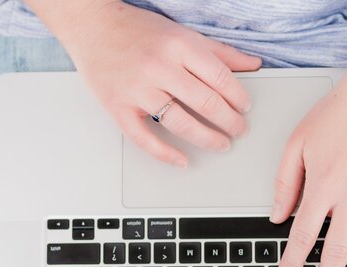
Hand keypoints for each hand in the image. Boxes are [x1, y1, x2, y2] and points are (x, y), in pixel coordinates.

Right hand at [60, 1, 260, 165]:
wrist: (92, 25)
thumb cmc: (138, 29)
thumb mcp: (184, 33)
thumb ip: (220, 52)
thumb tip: (254, 65)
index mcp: (179, 46)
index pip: (221, 79)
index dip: (239, 98)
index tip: (245, 108)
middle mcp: (159, 67)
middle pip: (206, 103)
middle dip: (230, 122)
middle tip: (239, 130)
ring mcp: (138, 89)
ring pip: (181, 124)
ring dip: (207, 139)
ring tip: (221, 144)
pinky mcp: (118, 107)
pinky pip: (144, 138)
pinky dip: (165, 154)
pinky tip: (182, 161)